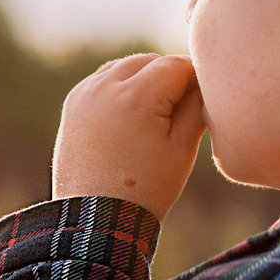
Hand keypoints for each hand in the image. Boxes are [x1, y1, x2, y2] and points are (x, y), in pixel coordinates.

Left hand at [52, 54, 206, 220]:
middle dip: (170, 76)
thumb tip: (203, 81)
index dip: (197, 77)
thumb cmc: (146, 188)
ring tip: (158, 112)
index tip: (206, 97)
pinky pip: (103, 81)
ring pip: (125, 67)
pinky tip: (132, 113)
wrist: (96, 218)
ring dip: (144, 78)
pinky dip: (121, 87)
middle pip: (150, 62)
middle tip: (185, 106)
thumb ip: (197, 106)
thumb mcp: (182, 148)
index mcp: (137, 96)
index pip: (177, 65)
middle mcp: (106, 86)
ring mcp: (85, 93)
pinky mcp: (73, 104)